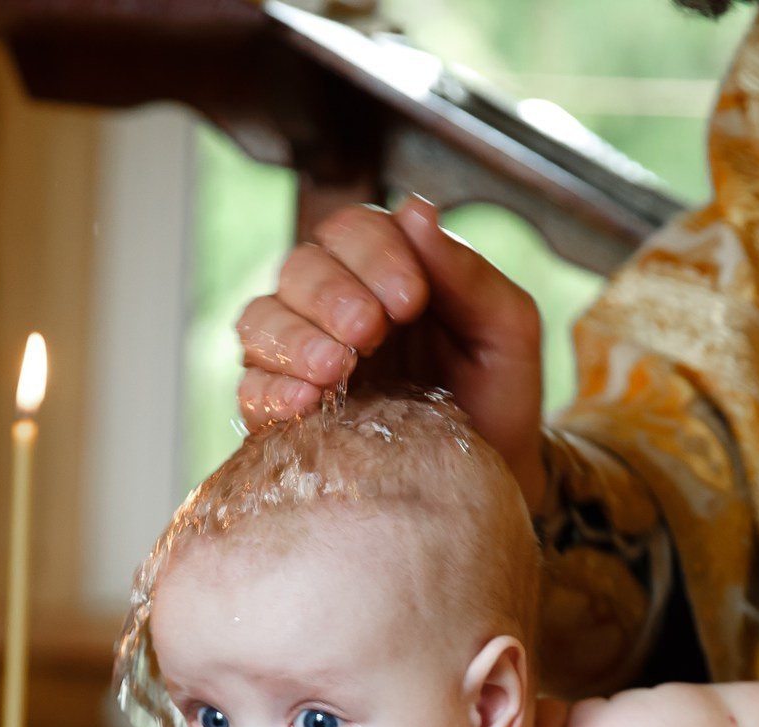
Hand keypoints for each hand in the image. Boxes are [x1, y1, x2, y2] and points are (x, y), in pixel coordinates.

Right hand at [234, 196, 546, 509]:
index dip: (372, 253)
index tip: (410, 298)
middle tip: (369, 331)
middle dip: (331, 294)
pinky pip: (251, 390)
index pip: (352, 231)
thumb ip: (468, 275)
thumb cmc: (500, 402)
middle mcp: (336, 308)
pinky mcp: (285, 416)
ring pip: (262, 320)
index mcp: (386, 274)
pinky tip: (304, 403)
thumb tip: (417, 210)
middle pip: (301, 267)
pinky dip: (270, 391)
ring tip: (335, 368)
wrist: (493, 484)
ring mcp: (304, 360)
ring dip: (294, 338)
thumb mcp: (507, 332)